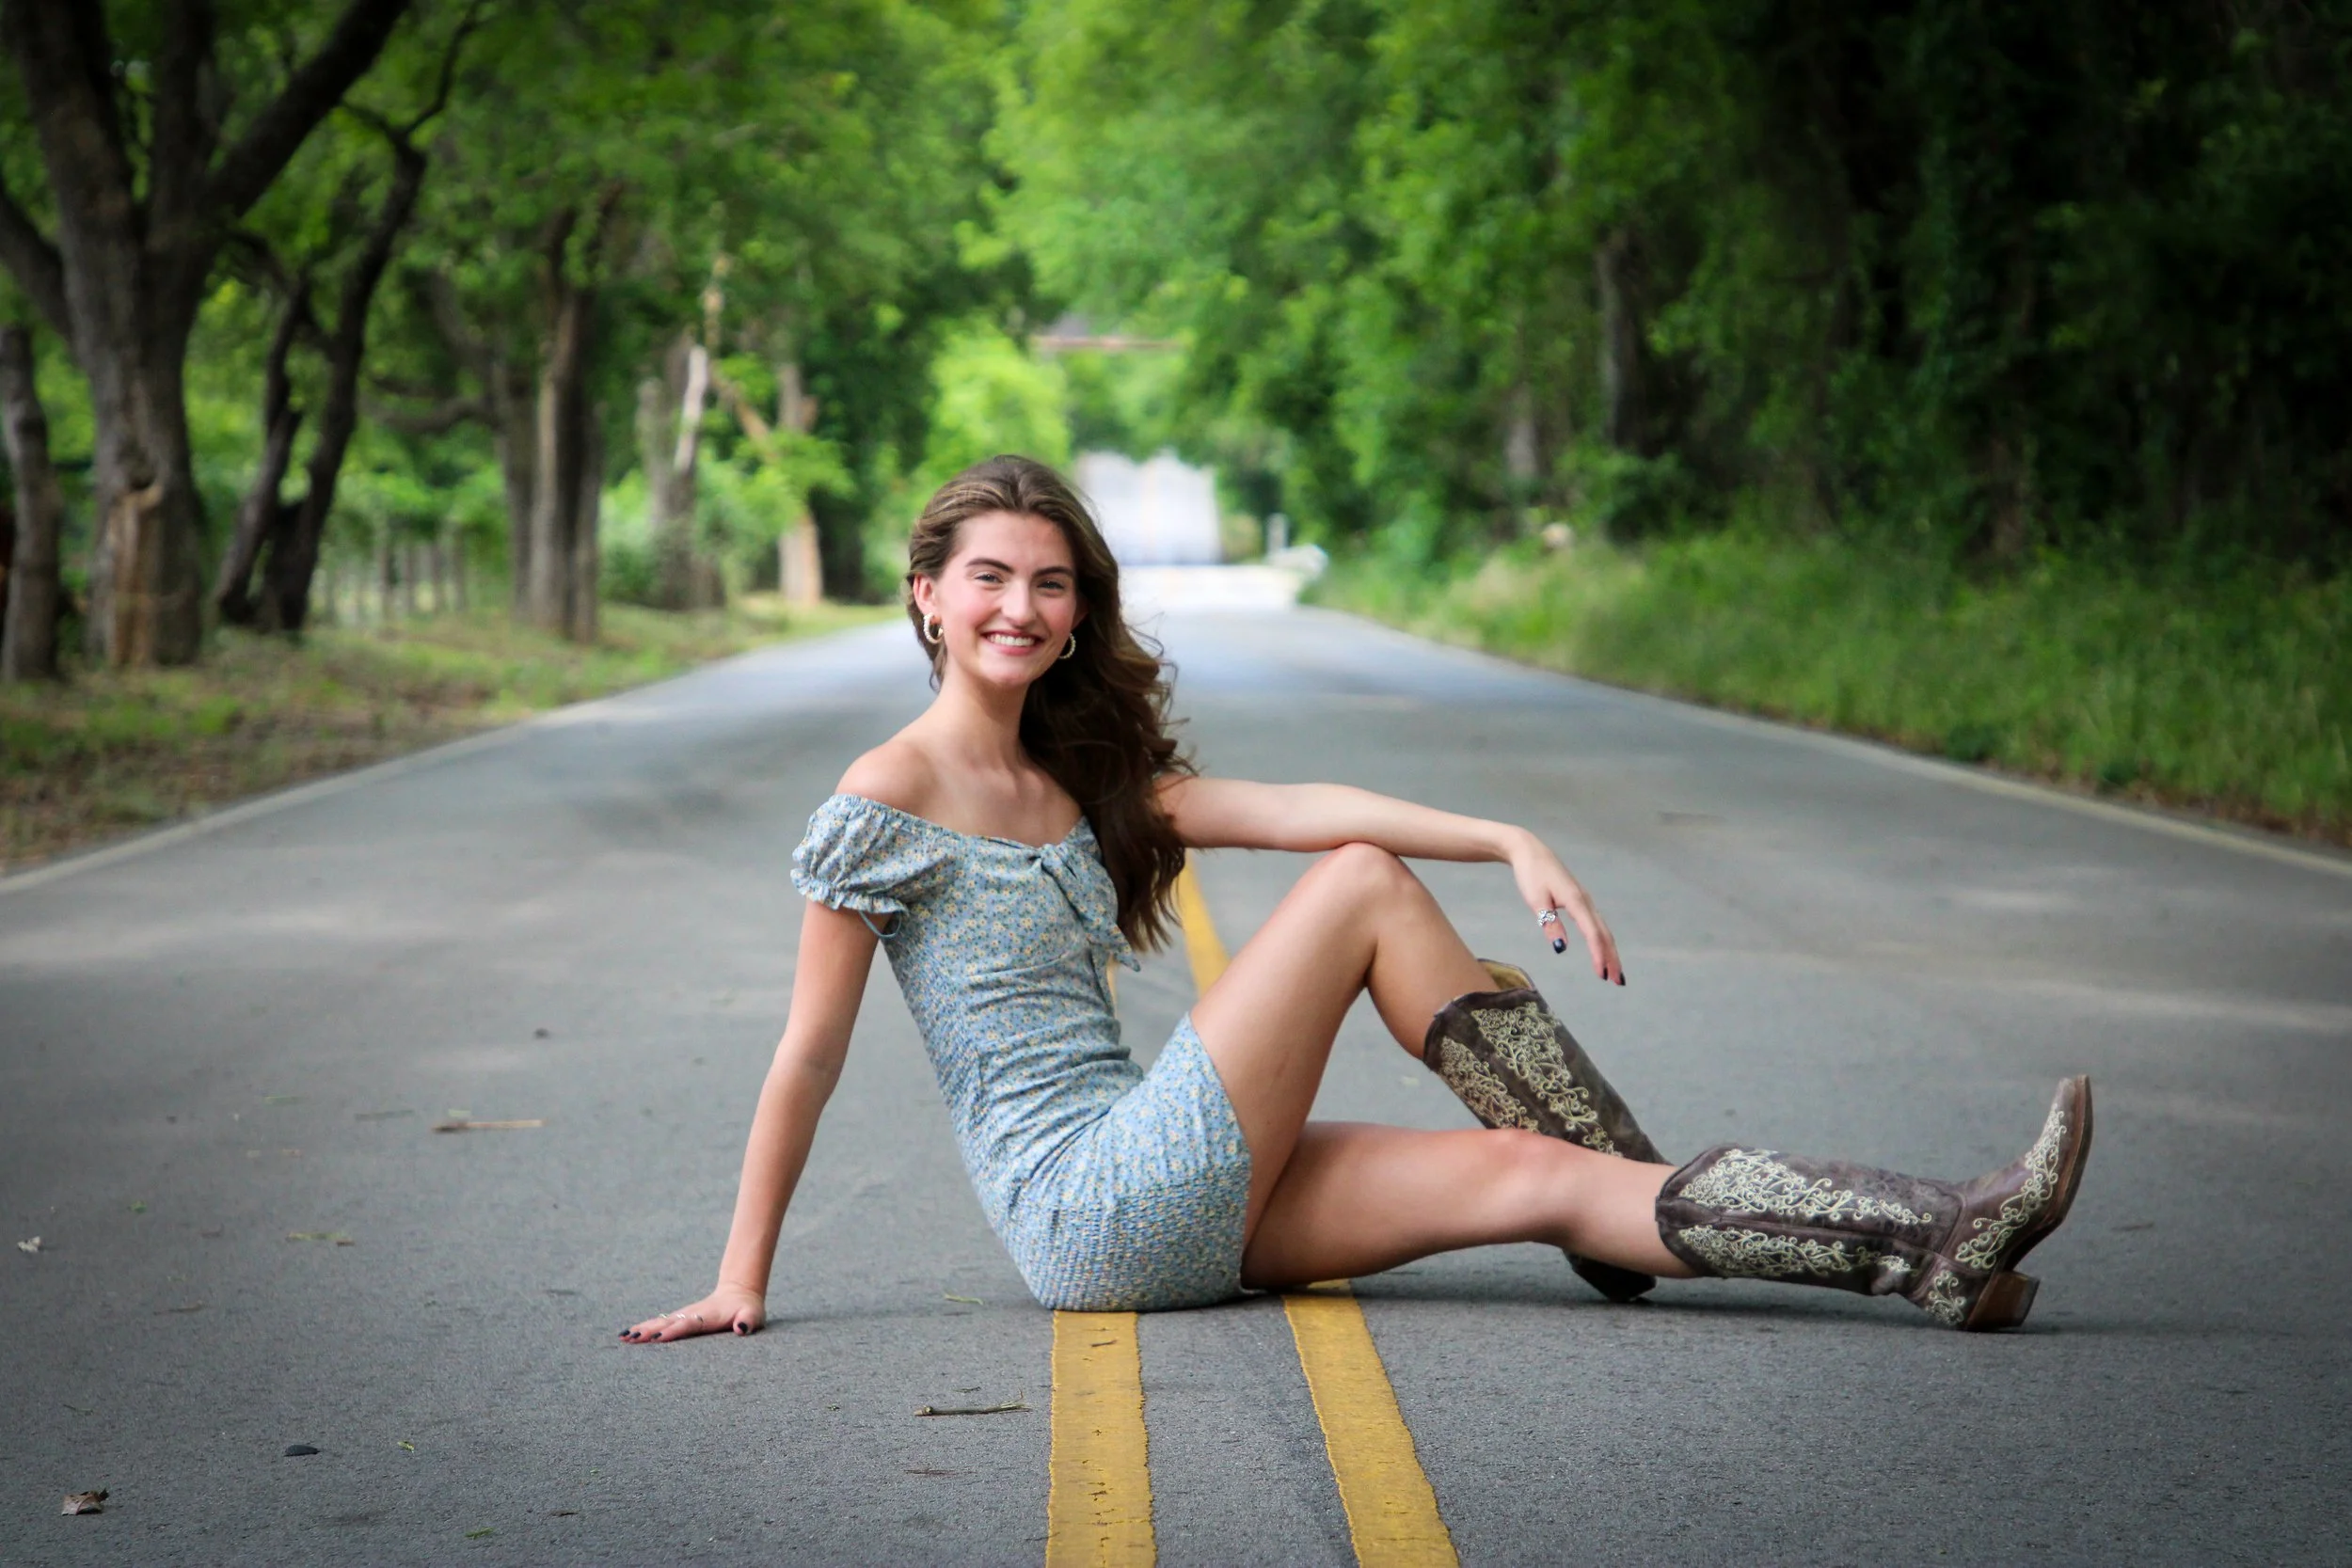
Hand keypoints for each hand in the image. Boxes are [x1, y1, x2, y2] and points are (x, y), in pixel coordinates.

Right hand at [621, 1283, 764, 1343]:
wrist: (740, 1293)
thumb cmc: (748, 1310)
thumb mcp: (753, 1315)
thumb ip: (748, 1321)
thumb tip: (742, 1328)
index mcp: (707, 1317)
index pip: (688, 1324)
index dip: (674, 1331)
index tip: (657, 1338)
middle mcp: (691, 1315)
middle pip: (667, 1323)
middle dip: (649, 1331)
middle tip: (630, 1339)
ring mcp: (683, 1316)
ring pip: (659, 1323)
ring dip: (642, 1330)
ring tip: (623, 1337)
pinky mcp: (679, 1318)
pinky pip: (658, 1324)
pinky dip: (643, 1329)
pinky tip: (627, 1335)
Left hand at [1508, 833, 1624, 984]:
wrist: (1529, 851)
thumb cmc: (1531, 874)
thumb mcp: (1536, 901)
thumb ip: (1549, 924)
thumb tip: (1561, 949)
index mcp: (1576, 901)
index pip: (1593, 933)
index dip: (1598, 955)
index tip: (1602, 975)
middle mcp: (1585, 901)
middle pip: (1604, 933)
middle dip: (1612, 958)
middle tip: (1618, 982)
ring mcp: (1585, 900)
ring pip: (1602, 929)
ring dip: (1609, 951)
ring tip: (1614, 972)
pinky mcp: (1580, 900)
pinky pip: (1596, 924)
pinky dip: (1601, 940)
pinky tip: (1601, 949)